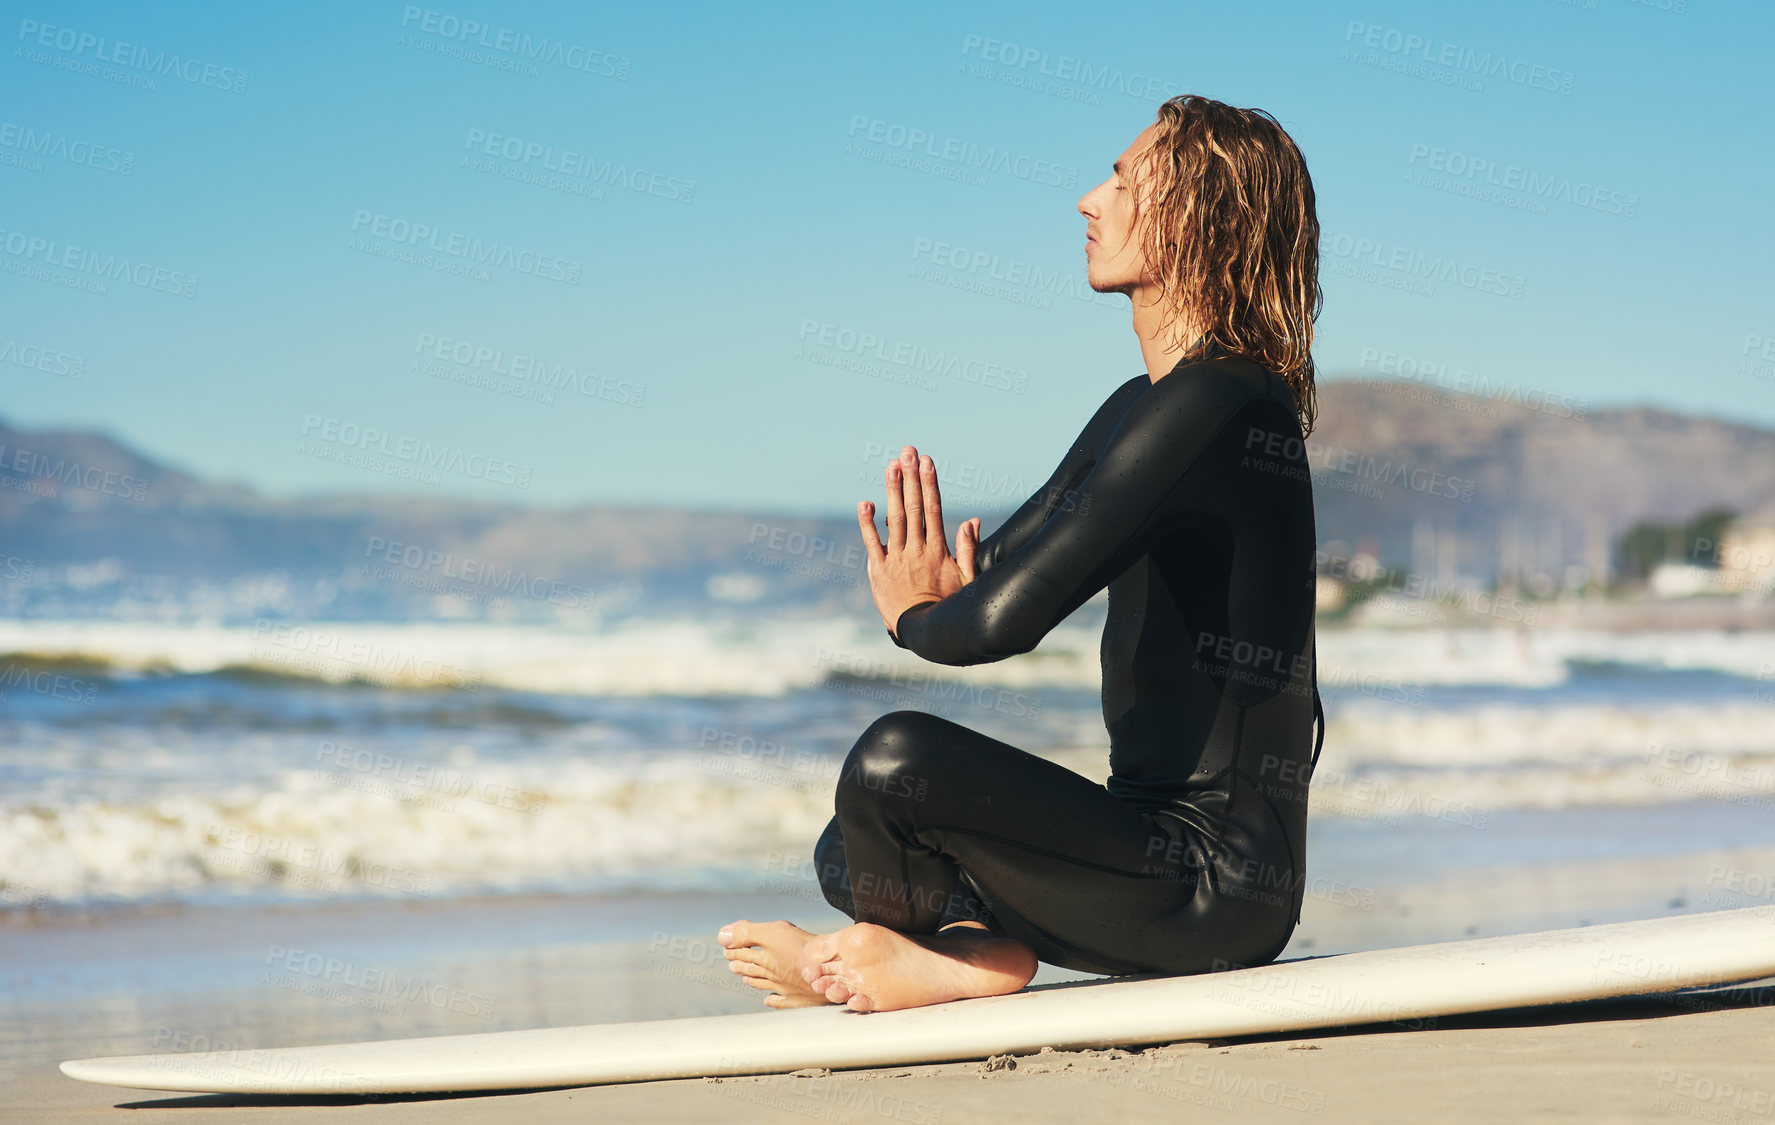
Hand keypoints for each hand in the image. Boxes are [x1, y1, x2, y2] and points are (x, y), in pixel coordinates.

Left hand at [856, 445, 980, 637]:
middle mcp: (916, 550)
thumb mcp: (966, 580)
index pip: (932, 509)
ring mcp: (896, 559)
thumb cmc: (947, 606)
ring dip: (892, 491)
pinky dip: (868, 523)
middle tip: (907, 452)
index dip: (929, 483)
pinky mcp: (878, 570)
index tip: (927, 461)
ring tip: (891, 466)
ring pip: (894, 519)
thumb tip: (971, 521)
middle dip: (911, 477)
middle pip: (913, 507)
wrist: (922, 632)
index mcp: (937, 550)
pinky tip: (866, 503)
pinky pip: (872, 543)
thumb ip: (968, 549)